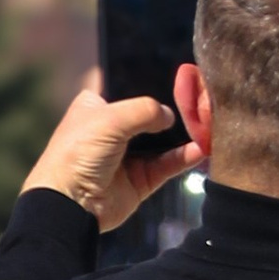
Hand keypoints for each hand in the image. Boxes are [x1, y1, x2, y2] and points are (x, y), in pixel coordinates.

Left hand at [22, 75, 200, 231]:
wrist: (71, 203)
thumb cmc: (79, 152)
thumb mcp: (111, 119)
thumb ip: (146, 109)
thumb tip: (171, 116)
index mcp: (98, 106)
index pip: (127, 86)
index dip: (149, 80)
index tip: (179, 76)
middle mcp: (114, 128)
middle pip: (151, 114)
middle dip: (174, 109)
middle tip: (201, 98)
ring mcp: (129, 155)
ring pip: (164, 140)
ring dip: (184, 134)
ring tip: (207, 123)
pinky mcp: (142, 179)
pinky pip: (168, 164)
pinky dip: (185, 157)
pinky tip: (200, 148)